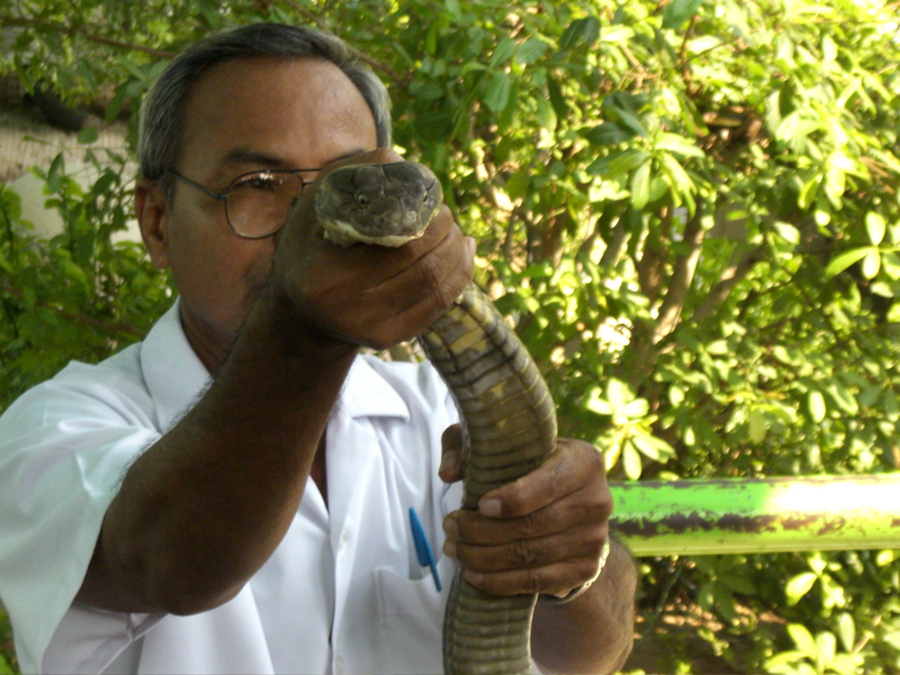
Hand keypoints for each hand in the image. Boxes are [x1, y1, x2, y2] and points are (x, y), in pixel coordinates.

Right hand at [272, 148, 474, 349]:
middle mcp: (346, 307)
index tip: (434, 202)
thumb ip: (359, 175)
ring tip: (458, 234)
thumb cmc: (312, 245)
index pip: (399, 243)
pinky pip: (437, 305)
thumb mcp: (319, 203)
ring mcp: (370, 328)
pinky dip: (459, 277)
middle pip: (423, 266)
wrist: (302, 313)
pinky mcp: (389, 338)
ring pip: (435, 286)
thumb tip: (412, 170)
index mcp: (326, 272)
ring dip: (457, 254)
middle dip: (446, 235)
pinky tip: (464, 255)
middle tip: (447, 216)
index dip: (429, 220)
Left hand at [440, 424, 612, 597]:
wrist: (571, 499)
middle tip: (450, 527)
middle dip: (482, 531)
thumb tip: (448, 473)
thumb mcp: (502, 444)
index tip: (479, 504)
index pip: (548, 485)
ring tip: (455, 549)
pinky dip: (500, 582)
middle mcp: (598, 501)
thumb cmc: (530, 464)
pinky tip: (474, 574)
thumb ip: (468, 447)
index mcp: (584, 462)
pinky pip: (537, 582)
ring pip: (531, 556)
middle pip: (533, 526)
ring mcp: (594, 539)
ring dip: (484, 557)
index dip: (511, 499)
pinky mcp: (585, 569)